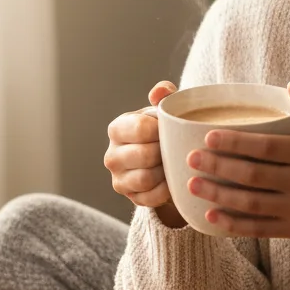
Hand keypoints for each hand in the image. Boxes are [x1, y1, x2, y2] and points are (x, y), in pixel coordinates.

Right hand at [105, 81, 186, 227]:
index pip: (140, 129)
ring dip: (165, 171)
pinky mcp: (131, 198)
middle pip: (144, 155)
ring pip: (145, 178)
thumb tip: (159, 91)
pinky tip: (174, 179)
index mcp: (118, 128)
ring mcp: (119, 179)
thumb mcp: (164, 111)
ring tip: (175, 162)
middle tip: (177, 148)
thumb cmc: (164, 129)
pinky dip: (166, 190)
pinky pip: (151, 197)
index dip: (162, 130)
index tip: (173, 130)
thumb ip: (164, 95)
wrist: (166, 159)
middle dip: (165, 152)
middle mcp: (111, 155)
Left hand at [185, 81, 289, 238]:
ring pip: (251, 204)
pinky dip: (232, 225)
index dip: (236, 143)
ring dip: (218, 195)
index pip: (268, 147)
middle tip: (191, 159)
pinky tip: (209, 216)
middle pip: (254, 175)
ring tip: (192, 184)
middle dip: (219, 167)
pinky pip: (258, 229)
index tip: (209, 137)